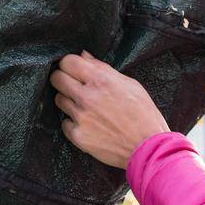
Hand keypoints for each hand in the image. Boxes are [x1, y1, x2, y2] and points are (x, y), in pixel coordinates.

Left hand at [49, 50, 168, 168]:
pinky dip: (74, 122)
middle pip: (57, 78)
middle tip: (73, 85)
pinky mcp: (78, 136)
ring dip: (68, 100)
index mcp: (101, 81)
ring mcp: (80, 117)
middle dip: (63, 79)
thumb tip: (84, 56)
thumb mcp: (130, 84)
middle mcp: (87, 97)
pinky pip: (65, 123)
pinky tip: (89, 124)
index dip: (69, 64)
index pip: (68, 62)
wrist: (148, 148)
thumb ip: (103, 69)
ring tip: (85, 107)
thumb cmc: (143, 115)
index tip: (73, 69)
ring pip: (59, 100)